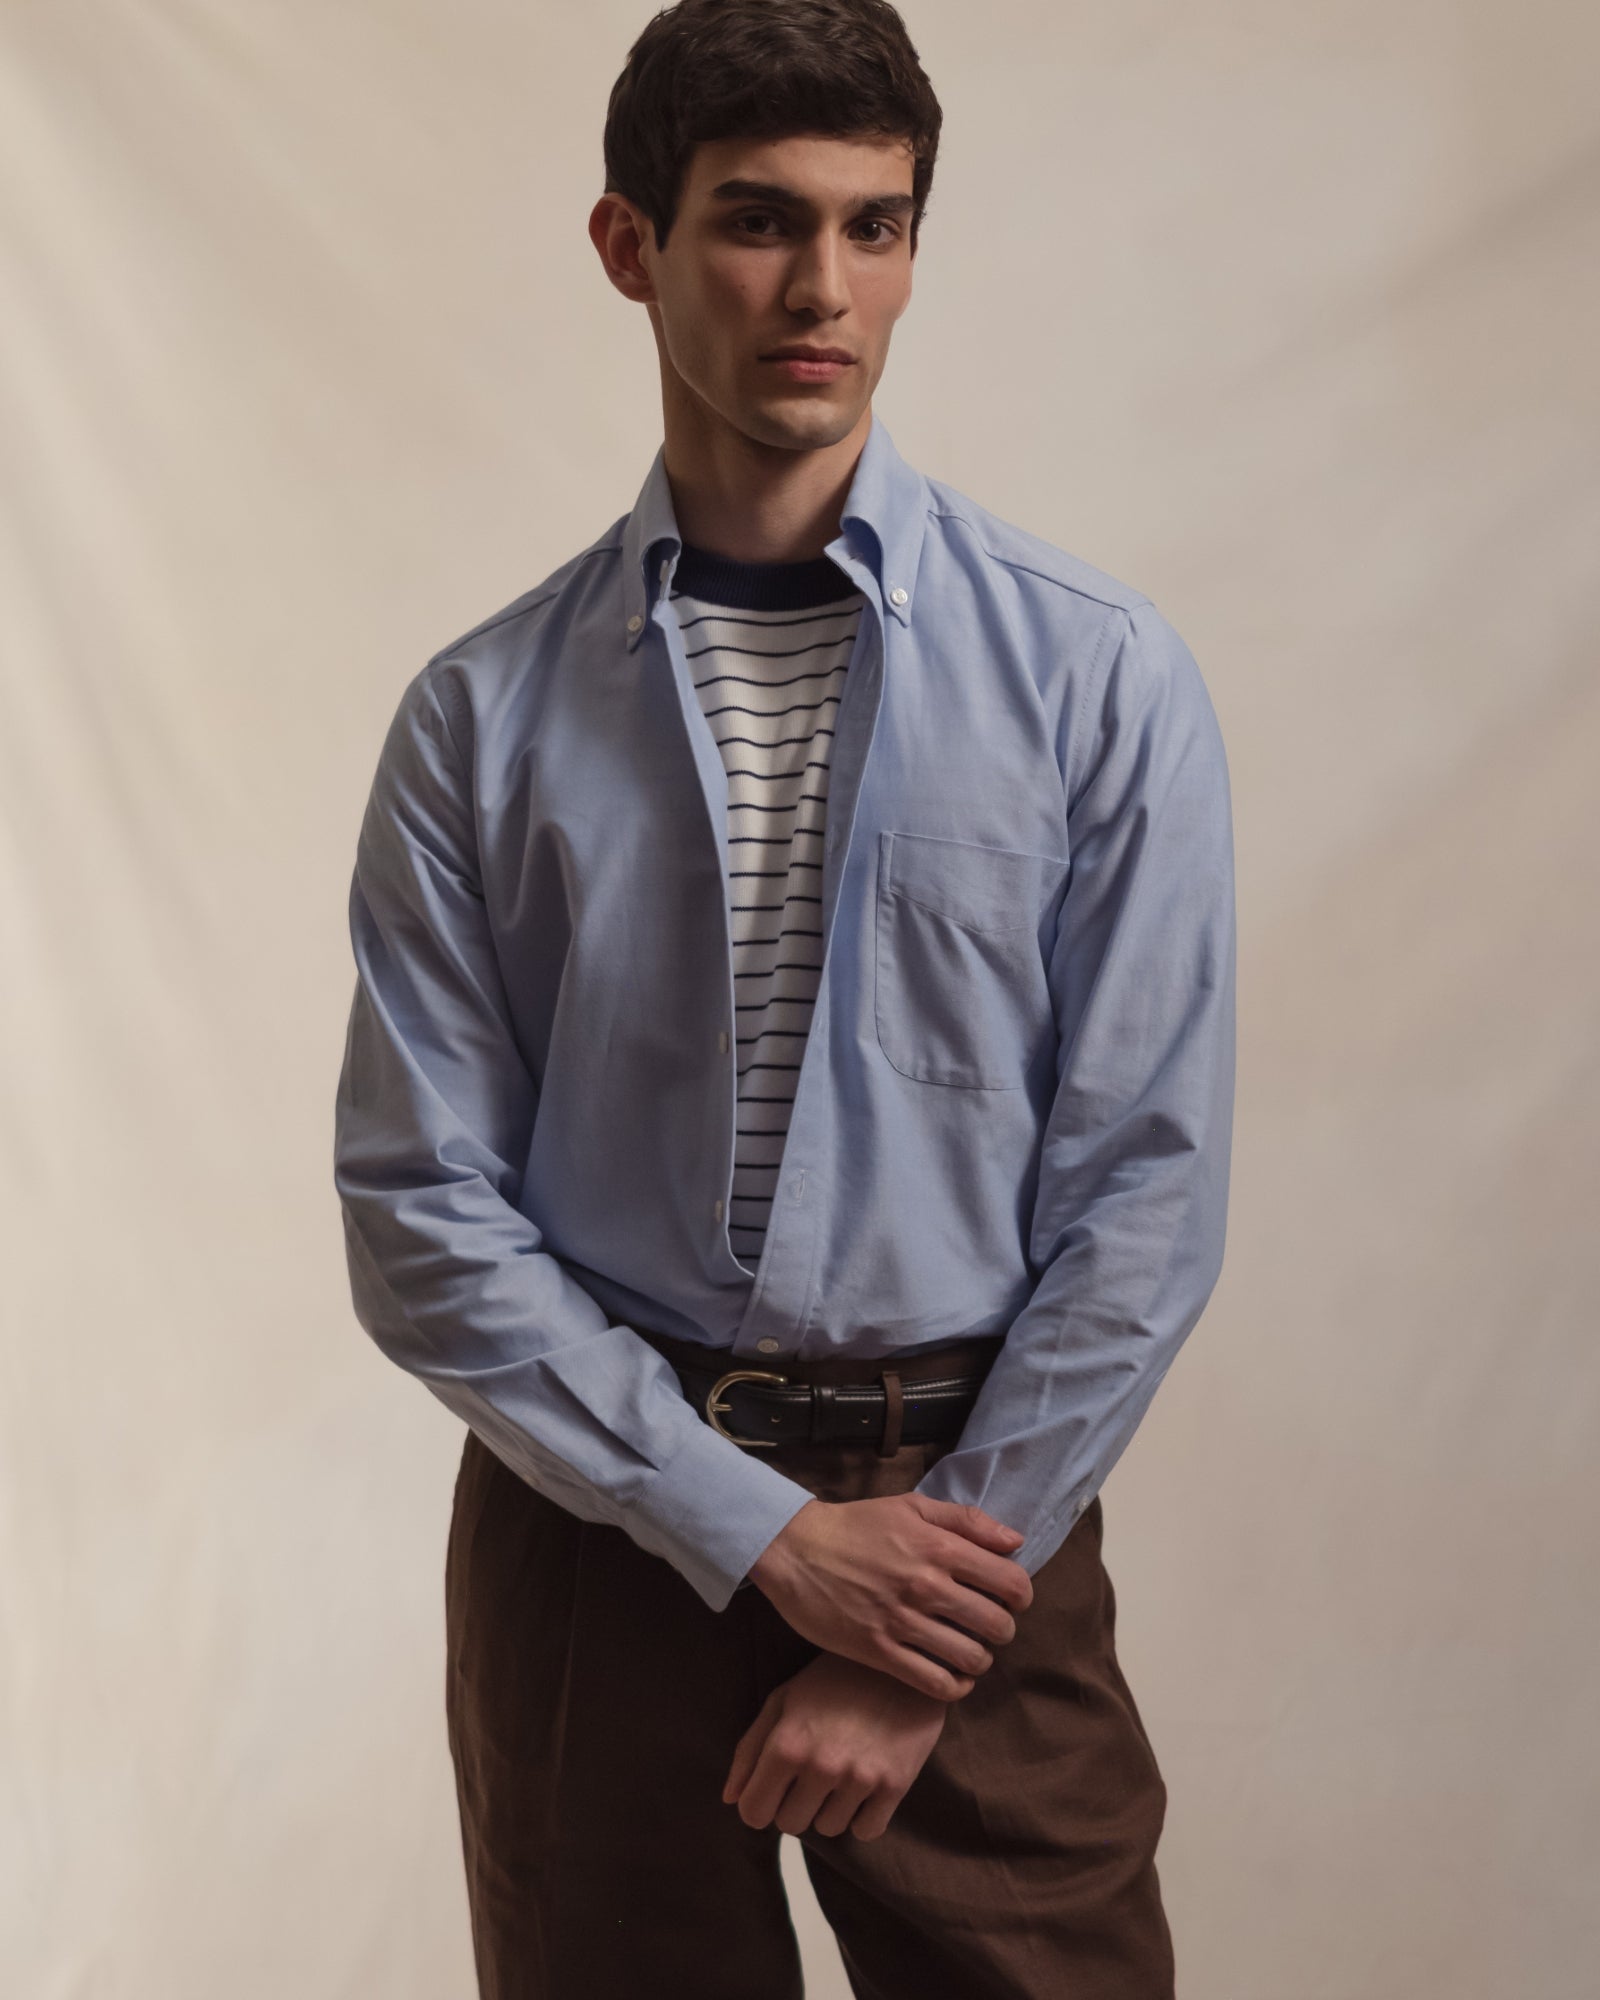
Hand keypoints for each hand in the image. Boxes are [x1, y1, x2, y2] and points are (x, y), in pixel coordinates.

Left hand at [723, 1652, 947, 1840]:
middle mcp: (821, 1765)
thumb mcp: (784, 1699)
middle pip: (791, 1825)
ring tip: (842, 1770)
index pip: (753, 1813)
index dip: (760, 1802)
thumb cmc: (834, 1678)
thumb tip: (730, 1799)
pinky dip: (863, 1816)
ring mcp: (859, 1778)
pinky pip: (866, 1831)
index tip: (775, 1787)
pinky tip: (866, 1784)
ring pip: (829, 1828)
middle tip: (811, 1774)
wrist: (901, 1662)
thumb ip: (751, 1749)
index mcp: (787, 1744)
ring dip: (831, 1808)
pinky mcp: (895, 1785)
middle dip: (795, 1804)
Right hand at [746, 1492, 1032, 1700]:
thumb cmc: (856, 1525)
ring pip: (971, 1658)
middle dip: (1003, 1629)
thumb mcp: (911, 1507)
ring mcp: (902, 1623)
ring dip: (979, 1658)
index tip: (1010, 1598)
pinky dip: (955, 1686)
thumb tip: (1016, 1540)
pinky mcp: (879, 1653)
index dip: (1021, 1594)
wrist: (795, 1550)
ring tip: (969, 1649)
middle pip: (997, 1625)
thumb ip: (966, 1520)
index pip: (1011, 1582)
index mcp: (938, 1548)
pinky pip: (935, 1684)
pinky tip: (952, 1675)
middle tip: (988, 1625)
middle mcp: (926, 1587)